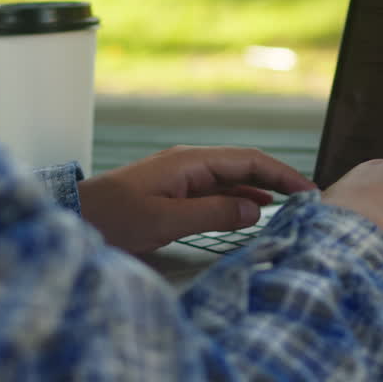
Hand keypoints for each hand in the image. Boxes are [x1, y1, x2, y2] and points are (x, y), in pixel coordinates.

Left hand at [78, 145, 315, 254]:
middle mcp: (189, 163)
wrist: (73, 219)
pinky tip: (255, 209)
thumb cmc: (112, 218)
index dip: (281, 174)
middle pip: (244, 166)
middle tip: (309, 199)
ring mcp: (182, 176)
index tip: (308, 191)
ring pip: (232, 178)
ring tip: (291, 205)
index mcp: (189, 162)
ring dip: (261, 189)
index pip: (247, 161)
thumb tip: (256, 211)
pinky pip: (217, 189)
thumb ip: (213, 214)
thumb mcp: (164, 220)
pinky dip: (241, 198)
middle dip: (278, 179)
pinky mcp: (174, 191)